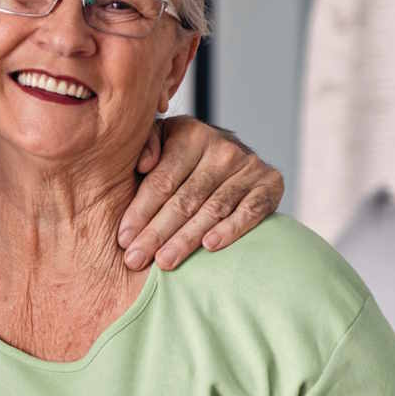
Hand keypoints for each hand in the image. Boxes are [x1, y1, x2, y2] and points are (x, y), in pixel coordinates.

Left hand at [119, 117, 284, 270]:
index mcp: (191, 134)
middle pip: (185, 199)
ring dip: (186, 239)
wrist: (230, 158)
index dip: (140, 212)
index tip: (123, 239)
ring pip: (212, 210)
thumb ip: (145, 145)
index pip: (162, 180)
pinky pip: (250, 211)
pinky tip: (210, 246)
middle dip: (157, 233)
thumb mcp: (161, 141)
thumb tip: (143, 164)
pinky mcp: (271, 184)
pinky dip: (231, 229)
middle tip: (136, 260)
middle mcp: (223, 148)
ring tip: (164, 262)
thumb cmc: (182, 158)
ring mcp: (249, 166)